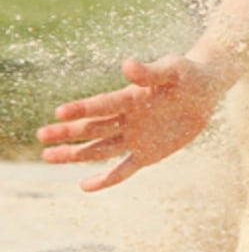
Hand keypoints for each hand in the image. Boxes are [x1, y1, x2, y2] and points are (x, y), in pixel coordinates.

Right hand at [36, 56, 227, 191]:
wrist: (205, 90)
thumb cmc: (188, 75)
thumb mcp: (173, 70)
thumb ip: (150, 72)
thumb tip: (127, 65)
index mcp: (131, 97)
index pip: (103, 104)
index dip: (83, 108)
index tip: (59, 113)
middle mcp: (127, 119)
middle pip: (93, 128)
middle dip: (68, 132)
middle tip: (41, 135)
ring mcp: (135, 137)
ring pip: (100, 149)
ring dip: (75, 154)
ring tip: (47, 156)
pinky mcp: (148, 153)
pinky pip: (124, 169)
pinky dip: (106, 179)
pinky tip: (85, 186)